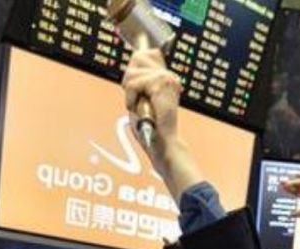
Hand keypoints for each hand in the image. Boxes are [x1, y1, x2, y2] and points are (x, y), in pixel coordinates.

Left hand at [122, 49, 201, 200]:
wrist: (163, 143)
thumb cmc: (151, 128)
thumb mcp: (142, 99)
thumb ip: (138, 82)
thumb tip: (132, 64)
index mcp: (167, 77)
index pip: (144, 54)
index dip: (134, 68)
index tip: (136, 89)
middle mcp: (170, 75)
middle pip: (138, 58)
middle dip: (129, 79)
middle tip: (137, 100)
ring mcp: (167, 78)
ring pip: (133, 72)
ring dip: (130, 92)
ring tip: (140, 106)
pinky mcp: (161, 84)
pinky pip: (133, 84)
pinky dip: (130, 98)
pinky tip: (138, 108)